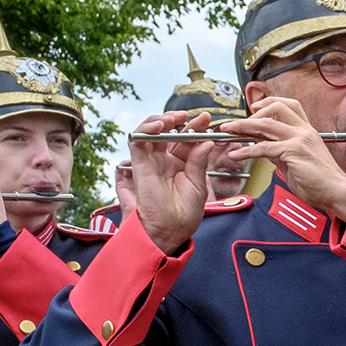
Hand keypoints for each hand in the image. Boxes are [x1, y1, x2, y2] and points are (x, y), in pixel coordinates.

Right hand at [124, 115, 213, 252]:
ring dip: (160, 120)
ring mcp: (151, 161)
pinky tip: (159, 126)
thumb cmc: (184, 214)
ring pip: (150, 132)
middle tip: (188, 115)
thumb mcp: (198, 185)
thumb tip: (207, 141)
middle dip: (177, 120)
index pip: (187, 140)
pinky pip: (137, 141)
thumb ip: (199, 162)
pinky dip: (145, 130)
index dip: (195, 127)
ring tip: (172, 118)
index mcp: (182, 165)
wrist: (168, 231)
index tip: (206, 119)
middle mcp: (165, 160)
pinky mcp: (138, 164)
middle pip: (168, 132)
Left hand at [211, 96, 345, 219]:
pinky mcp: (293, 152)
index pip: (286, 105)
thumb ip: (281, 151)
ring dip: (242, 126)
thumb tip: (263, 146)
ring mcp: (299, 139)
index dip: (267, 104)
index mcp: (306, 131)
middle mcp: (304, 130)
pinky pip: (264, 147)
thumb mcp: (297, 161)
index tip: (253, 110)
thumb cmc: (321, 182)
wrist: (337, 192)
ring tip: (228, 132)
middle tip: (234, 123)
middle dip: (250, 114)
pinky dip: (246, 150)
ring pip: (265, 124)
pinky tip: (236, 155)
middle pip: (274, 108)